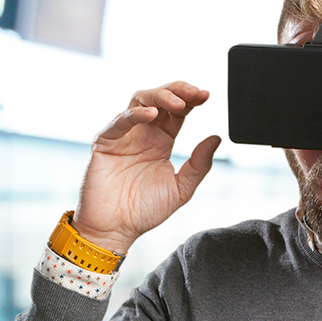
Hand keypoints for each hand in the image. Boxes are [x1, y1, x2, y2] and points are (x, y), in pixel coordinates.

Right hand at [72, 82, 220, 253]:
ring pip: (140, 101)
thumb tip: (216, 138)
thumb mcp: (180, 189)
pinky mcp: (105, 142)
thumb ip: (199, 165)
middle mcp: (143, 134)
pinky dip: (135, 114)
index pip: (178, 112)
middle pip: (160, 99)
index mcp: (161, 142)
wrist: (115, 230)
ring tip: (177, 103)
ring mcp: (124, 135)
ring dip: (160, 96)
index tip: (206, 95)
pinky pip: (120, 121)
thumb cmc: (143, 212)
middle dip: (178, 91)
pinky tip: (151, 115)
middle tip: (194, 92)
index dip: (191, 100)